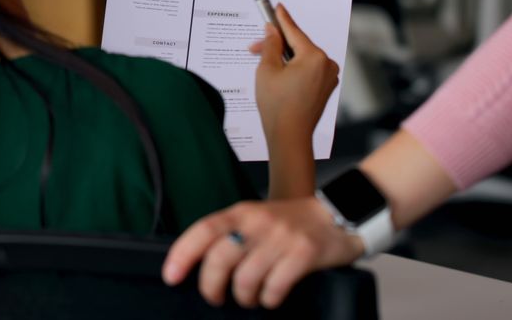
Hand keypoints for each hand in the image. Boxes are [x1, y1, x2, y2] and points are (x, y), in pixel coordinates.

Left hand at [162, 198, 364, 308]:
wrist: (340, 214)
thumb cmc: (292, 222)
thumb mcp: (256, 219)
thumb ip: (231, 234)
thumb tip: (199, 265)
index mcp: (241, 212)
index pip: (203, 230)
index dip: (183, 254)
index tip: (171, 276)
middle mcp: (258, 222)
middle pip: (220, 259)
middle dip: (211, 286)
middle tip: (215, 297)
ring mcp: (282, 238)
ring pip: (246, 278)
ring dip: (243, 297)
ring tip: (248, 298)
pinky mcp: (304, 254)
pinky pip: (275, 286)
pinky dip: (269, 298)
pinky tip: (271, 297)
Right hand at [251, 4, 338, 148]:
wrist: (289, 136)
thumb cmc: (278, 105)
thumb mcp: (267, 69)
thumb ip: (270, 45)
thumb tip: (272, 31)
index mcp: (314, 57)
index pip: (294, 31)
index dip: (282, 19)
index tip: (277, 7)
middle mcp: (326, 64)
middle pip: (297, 46)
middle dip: (276, 46)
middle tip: (255, 48)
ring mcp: (328, 77)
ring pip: (301, 59)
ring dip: (283, 59)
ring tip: (264, 67)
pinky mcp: (325, 88)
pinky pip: (307, 70)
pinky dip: (293, 69)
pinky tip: (278, 76)